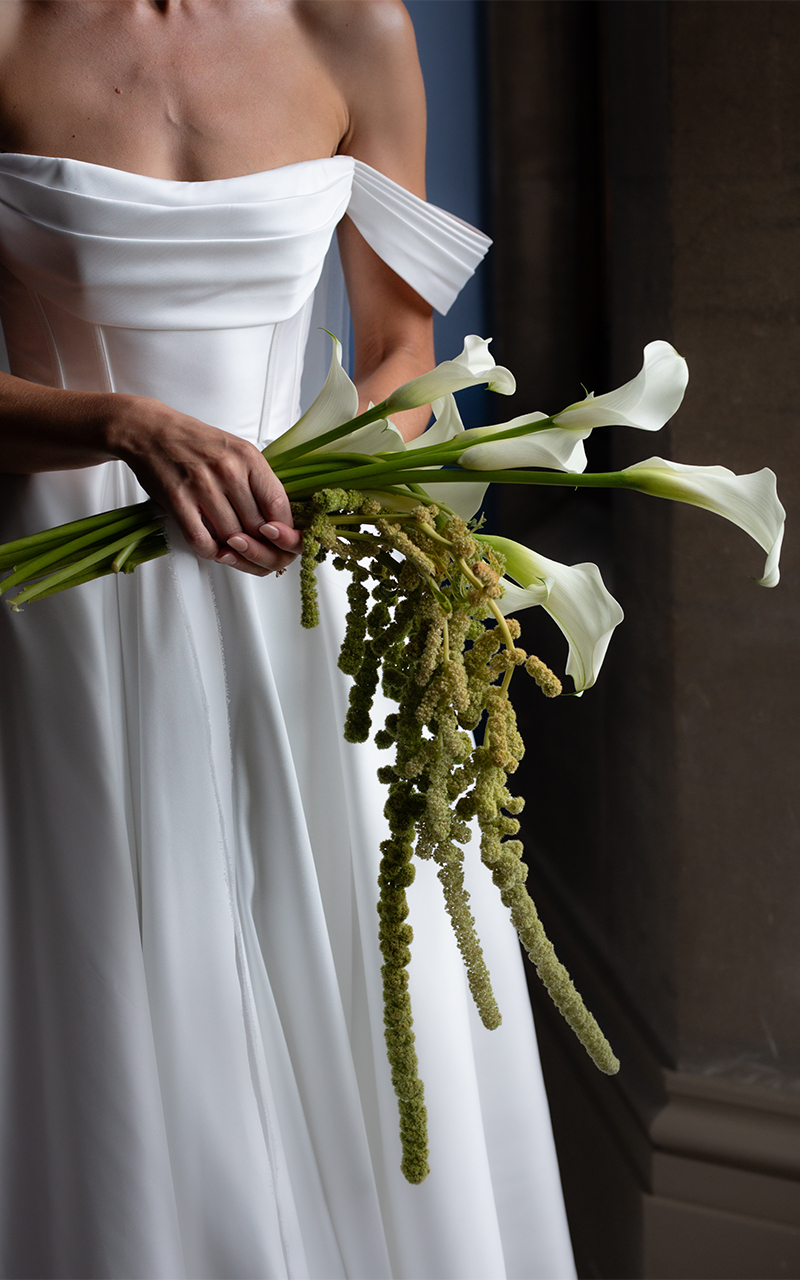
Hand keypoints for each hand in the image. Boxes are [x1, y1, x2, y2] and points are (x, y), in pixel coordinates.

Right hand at [108, 394, 302, 575]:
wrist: (151, 430)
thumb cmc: (195, 443)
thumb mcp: (237, 451)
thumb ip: (257, 482)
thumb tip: (277, 519)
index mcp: (249, 458)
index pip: (278, 505)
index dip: (281, 529)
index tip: (276, 537)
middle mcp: (228, 470)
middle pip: (256, 526)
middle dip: (257, 543)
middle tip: (252, 548)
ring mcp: (202, 485)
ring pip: (231, 536)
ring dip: (232, 549)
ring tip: (230, 547)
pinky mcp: (178, 500)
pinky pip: (201, 540)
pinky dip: (209, 551)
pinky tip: (210, 547)